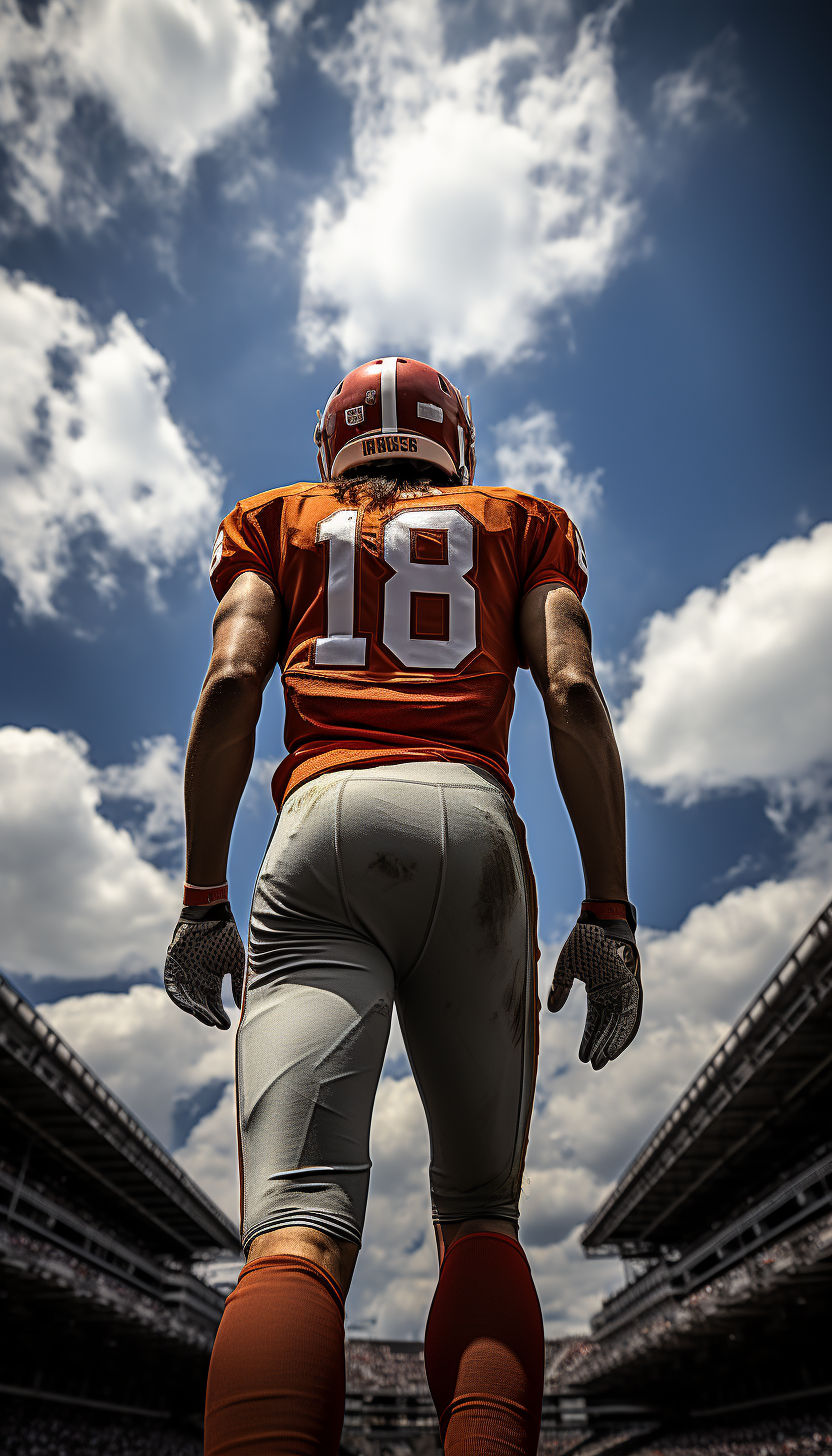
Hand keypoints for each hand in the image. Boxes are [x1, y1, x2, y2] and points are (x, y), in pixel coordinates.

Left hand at [164, 901, 244, 1029]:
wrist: (210, 913)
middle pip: (199, 1003)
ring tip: (202, 1016)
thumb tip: (240, 1005)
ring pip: (186, 996)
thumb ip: (237, 982)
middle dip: (206, 1014)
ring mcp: (184, 972)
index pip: (213, 1003)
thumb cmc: (224, 936)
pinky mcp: (173, 963)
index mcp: (211, 980)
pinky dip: (178, 993)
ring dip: (193, 1007)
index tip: (226, 1025)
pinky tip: (185, 1002)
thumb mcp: (236, 962)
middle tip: (214, 1024)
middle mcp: (196, 979)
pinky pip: (172, 982)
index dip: (218, 1015)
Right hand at [548, 903, 641, 1069]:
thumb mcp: (567, 968)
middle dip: (601, 1047)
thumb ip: (560, 989)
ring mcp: (625, 990)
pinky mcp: (633, 984)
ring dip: (613, 1042)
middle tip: (595, 1066)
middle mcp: (613, 994)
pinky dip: (627, 1028)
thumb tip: (552, 1011)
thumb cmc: (584, 939)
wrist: (601, 918)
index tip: (582, 1058)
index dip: (588, 1040)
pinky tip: (620, 1043)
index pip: (594, 1023)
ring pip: (620, 1023)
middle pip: (608, 1027)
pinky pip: (632, 1011)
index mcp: (598, 991)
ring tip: (605, 1060)